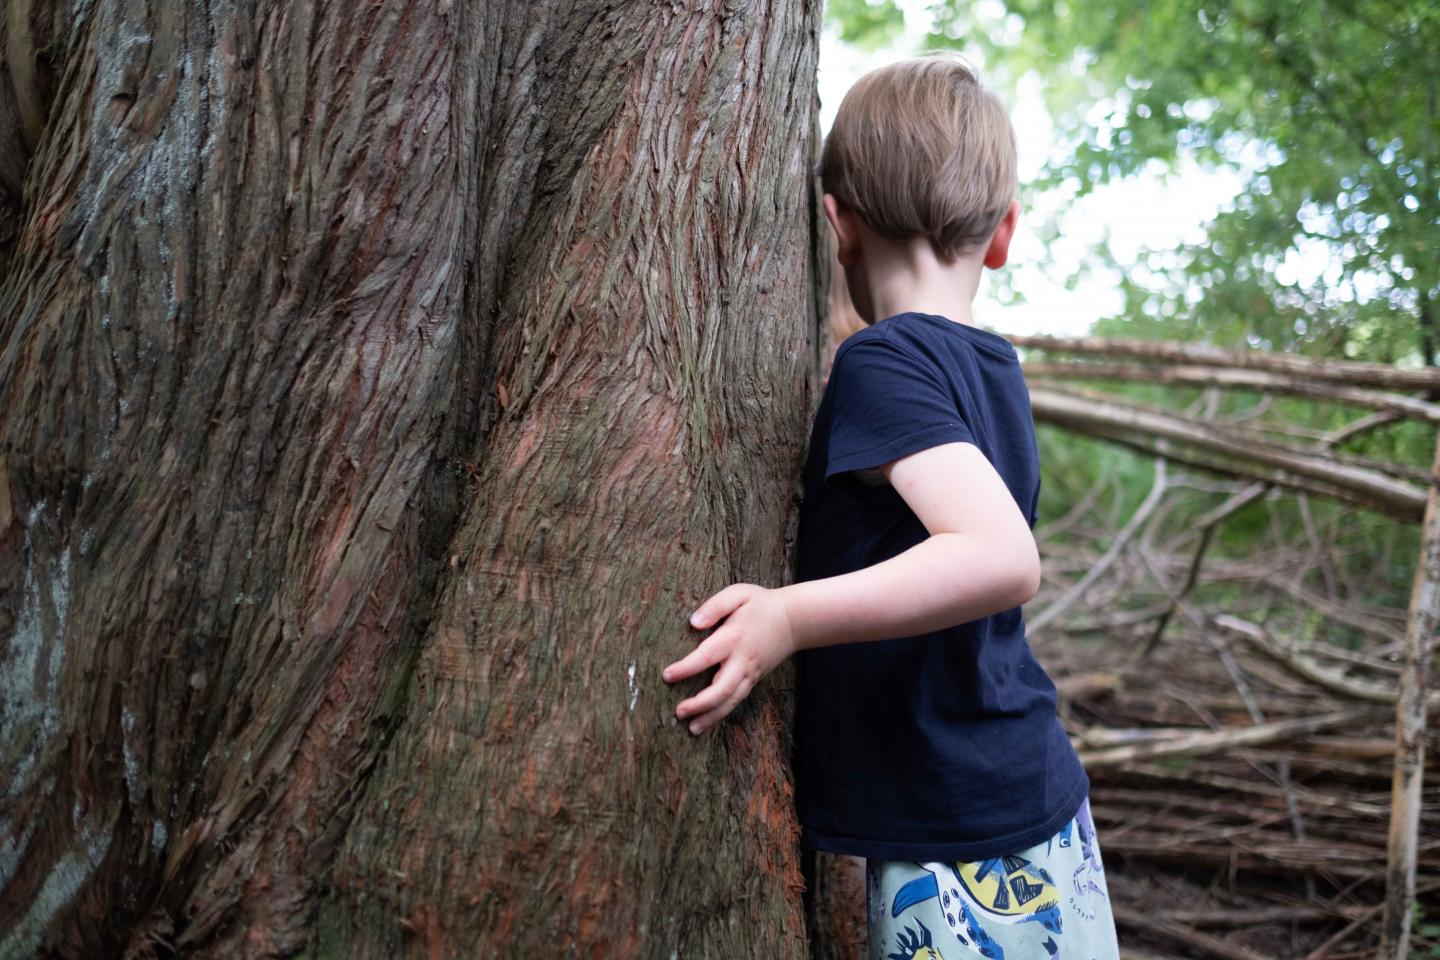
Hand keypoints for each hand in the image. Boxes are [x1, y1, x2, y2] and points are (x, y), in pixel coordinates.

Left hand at [661, 583, 795, 734]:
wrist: (794, 620)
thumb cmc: (761, 604)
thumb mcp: (739, 594)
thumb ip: (715, 606)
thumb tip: (693, 623)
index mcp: (734, 637)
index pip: (707, 656)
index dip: (686, 668)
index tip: (667, 675)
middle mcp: (742, 660)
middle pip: (722, 689)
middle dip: (700, 704)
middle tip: (679, 711)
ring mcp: (750, 672)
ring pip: (731, 700)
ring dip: (711, 716)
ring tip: (692, 728)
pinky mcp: (753, 679)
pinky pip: (737, 699)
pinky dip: (722, 713)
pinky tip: (707, 722)